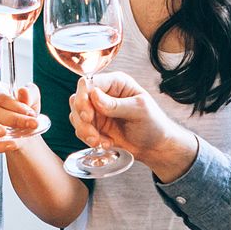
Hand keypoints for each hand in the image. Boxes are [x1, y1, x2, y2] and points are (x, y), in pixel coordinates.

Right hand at [0, 82, 41, 152]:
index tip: (31, 114)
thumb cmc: (23, 109)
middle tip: (32, 125)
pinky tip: (11, 145)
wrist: (22, 127)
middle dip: (13, 119)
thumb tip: (23, 92)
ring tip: (5, 133)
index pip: (1, 96)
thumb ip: (30, 93)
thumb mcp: (31, 98)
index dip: (16, 106)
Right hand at [68, 73, 197, 180]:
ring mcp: (97, 110)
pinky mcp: (95, 125)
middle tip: (93, 135)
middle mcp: (104, 94)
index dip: (83, 98)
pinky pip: (80, 130)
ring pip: (76, 116)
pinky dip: (89, 139)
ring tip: (101, 142)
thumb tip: (94, 95)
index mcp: (116, 83)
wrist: (154, 147)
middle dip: (82, 119)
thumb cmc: (153, 124)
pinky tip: (105, 144)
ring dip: (85, 132)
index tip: (87, 116)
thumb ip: (116, 104)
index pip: (88, 83)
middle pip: (77, 99)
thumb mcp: (139, 110)